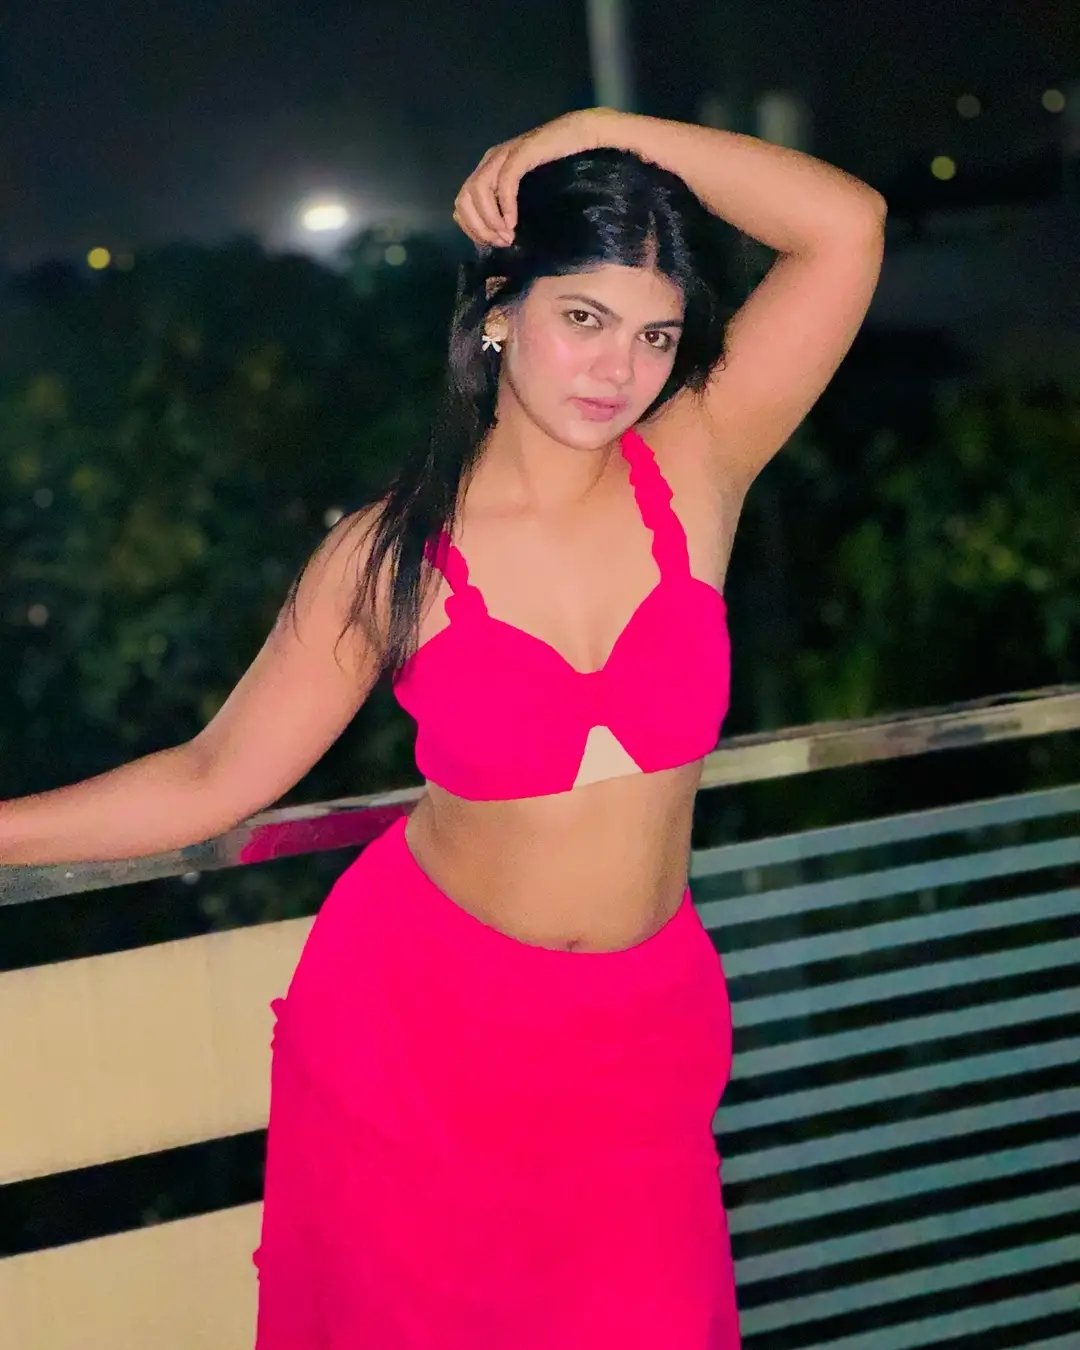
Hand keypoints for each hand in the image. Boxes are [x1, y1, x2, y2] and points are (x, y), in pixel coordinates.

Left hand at [451, 107, 625, 249]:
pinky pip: (504, 182)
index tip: (491, 244)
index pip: (462, 203)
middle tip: (500, 243)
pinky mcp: (521, 153)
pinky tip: (513, 222)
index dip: (471, 228)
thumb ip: (508, 204)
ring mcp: (505, 154)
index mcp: (487, 169)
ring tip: (507, 236)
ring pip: (478, 191)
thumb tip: (500, 236)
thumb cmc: (559, 165)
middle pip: (465, 199)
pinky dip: (504, 205)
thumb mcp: (526, 189)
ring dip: (489, 219)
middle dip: (479, 227)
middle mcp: (491, 160)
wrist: (580, 134)